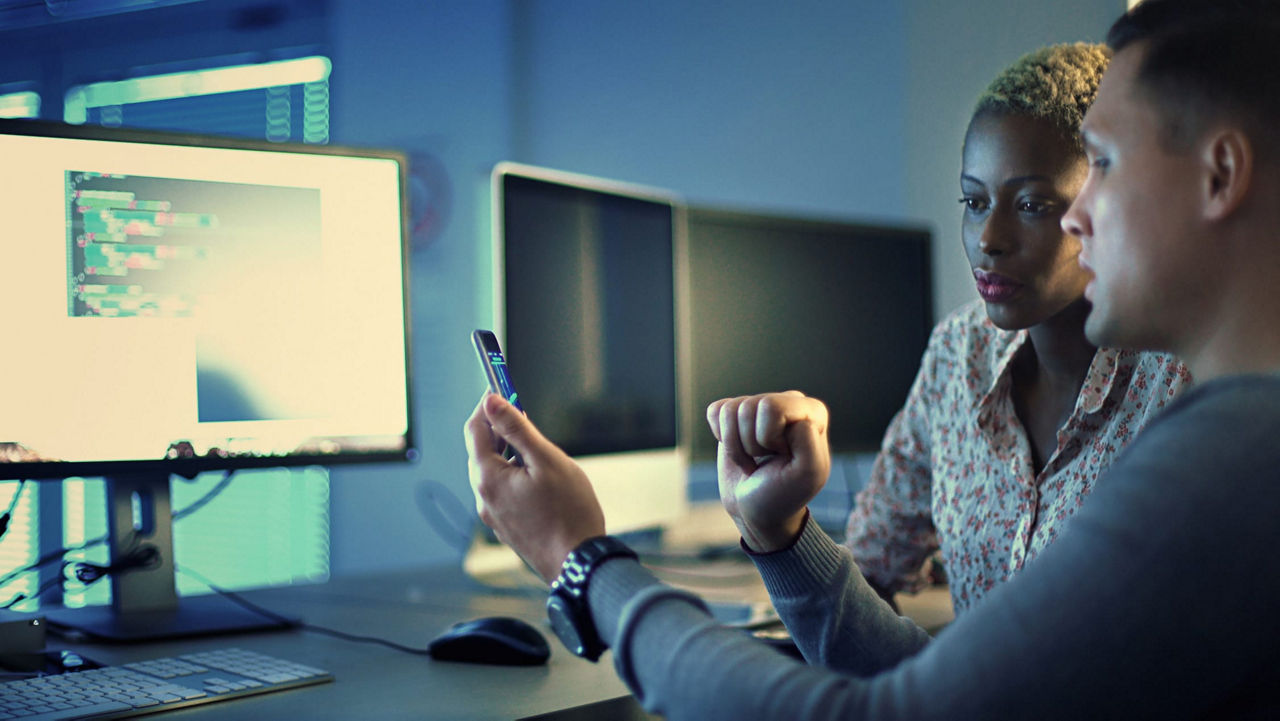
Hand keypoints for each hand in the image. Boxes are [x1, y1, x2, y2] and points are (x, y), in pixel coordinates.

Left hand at [464, 393, 605, 581]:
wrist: (578, 563)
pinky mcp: (505, 526)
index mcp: (489, 478)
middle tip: (523, 415)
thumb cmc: (569, 512)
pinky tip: (538, 479)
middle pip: (481, 451)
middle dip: (498, 429)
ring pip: (491, 472)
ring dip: (507, 454)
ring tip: (536, 450)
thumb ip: (517, 429)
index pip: (474, 429)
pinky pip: (501, 491)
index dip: (486, 406)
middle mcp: (484, 498)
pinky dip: (512, 475)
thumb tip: (492, 401)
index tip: (500, 388)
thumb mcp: (546, 460)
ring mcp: (493, 515)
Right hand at [706, 391, 830, 551]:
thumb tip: (795, 418)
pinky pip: (715, 411)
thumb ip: (808, 444)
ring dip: (736, 446)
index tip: (782, 459)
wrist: (756, 510)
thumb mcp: (807, 476)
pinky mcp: (736, 414)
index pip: (772, 408)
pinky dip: (722, 438)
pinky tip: (740, 450)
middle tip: (765, 461)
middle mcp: (788, 402)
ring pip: (730, 410)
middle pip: (748, 407)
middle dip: (750, 443)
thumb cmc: (783, 495)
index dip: (769, 440)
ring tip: (753, 460)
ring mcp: (761, 406)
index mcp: (812, 412)